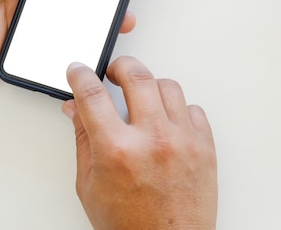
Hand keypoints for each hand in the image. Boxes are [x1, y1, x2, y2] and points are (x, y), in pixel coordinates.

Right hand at [63, 56, 217, 229]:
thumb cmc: (130, 226)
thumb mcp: (91, 186)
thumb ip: (83, 140)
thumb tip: (75, 109)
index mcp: (117, 151)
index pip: (93, 95)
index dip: (81, 75)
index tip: (79, 70)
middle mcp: (153, 140)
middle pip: (136, 76)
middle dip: (120, 66)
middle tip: (113, 73)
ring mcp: (183, 141)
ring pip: (167, 86)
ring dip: (149, 87)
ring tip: (141, 100)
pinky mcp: (205, 147)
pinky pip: (193, 109)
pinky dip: (177, 110)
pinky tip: (166, 122)